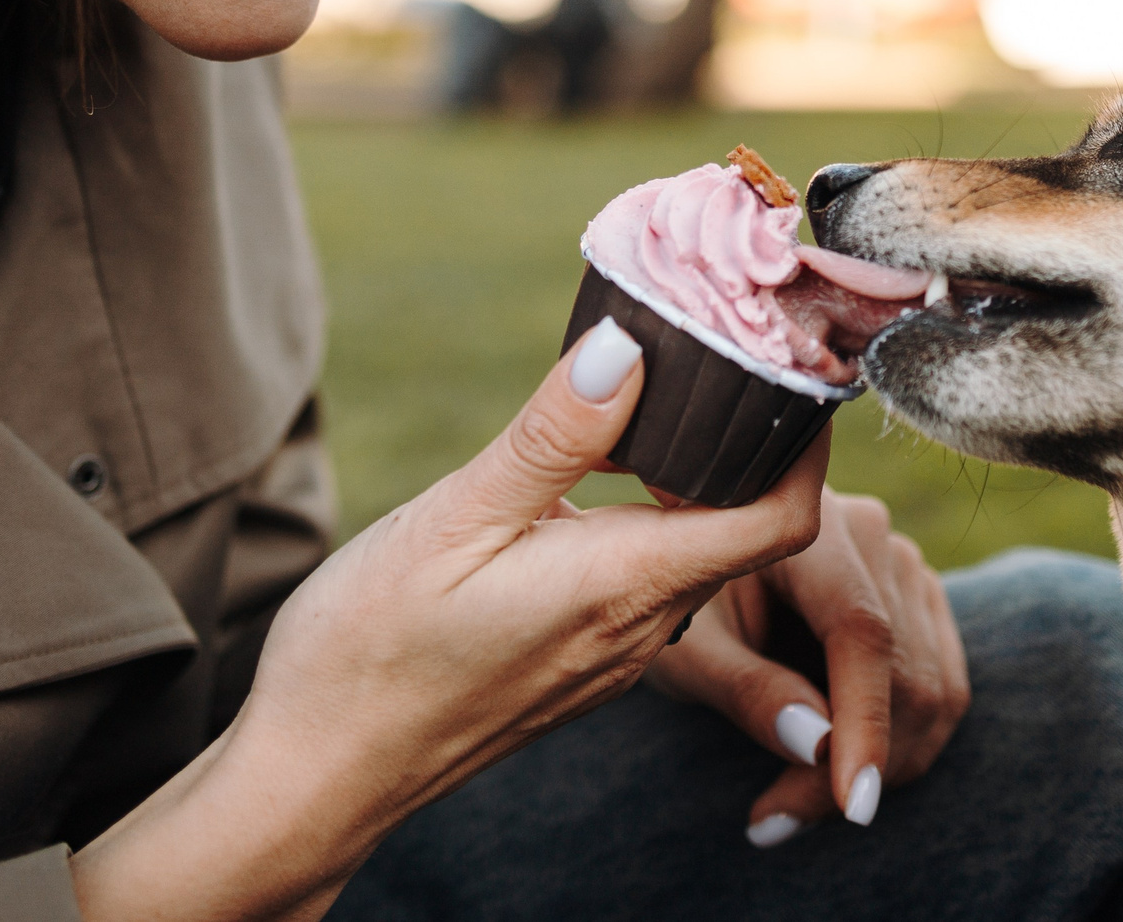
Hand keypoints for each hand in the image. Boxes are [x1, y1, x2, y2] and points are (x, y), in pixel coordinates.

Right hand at [69, 319, 825, 921]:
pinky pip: (650, 585)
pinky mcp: (578, 665)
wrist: (318, 774)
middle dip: (752, 444)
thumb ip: (553, 437)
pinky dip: (651, 521)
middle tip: (724, 355)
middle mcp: (639, 629)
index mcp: (625, 585)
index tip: (791, 369)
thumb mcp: (454, 519)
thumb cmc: (370, 651)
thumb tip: (631, 348)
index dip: (805, 443)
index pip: (782, 519)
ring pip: (697, 556)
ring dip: (697, 482)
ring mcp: (611, 656)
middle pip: (749, 531)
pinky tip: (597, 477)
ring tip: (661, 398)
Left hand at [646, 488, 969, 845]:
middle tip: (775, 821)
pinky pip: (940, 692)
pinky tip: (830, 780)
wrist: (693, 567)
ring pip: (931, 694)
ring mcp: (906, 568)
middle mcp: (875, 536)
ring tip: (788, 808)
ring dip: (875, 769)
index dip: (864, 721)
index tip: (853, 805)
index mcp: (811, 525)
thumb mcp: (689, 649)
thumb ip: (746, 689)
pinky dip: (895, 750)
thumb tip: (817, 743)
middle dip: (853, 766)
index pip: (861, 630)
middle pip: (904, 674)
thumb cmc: (676, 602)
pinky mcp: (921, 605)